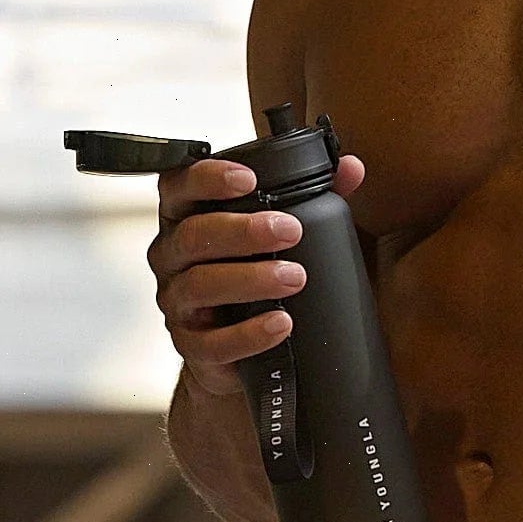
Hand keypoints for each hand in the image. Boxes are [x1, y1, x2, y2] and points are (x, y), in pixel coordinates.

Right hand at [150, 149, 365, 397]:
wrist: (240, 353)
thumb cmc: (253, 275)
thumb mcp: (279, 231)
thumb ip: (313, 195)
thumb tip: (350, 169)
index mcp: (187, 218)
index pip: (178, 185)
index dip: (206, 177)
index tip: (248, 179)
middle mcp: (173, 256)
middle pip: (192, 235)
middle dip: (242, 231)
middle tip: (289, 231)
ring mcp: (177, 302)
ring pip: (199, 285)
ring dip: (249, 279)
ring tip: (294, 277)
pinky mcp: (189, 345)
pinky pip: (210, 341)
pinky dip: (247, 334)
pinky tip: (280, 324)